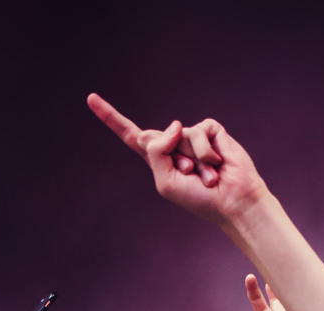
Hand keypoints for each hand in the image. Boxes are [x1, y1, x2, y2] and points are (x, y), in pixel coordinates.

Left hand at [87, 93, 268, 225]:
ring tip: (206, 175)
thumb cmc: (199, 197)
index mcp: (157, 160)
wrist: (232, 200)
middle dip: (170, 156)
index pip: (131, 136)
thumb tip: (174, 124)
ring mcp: (190, 136)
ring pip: (178, 136)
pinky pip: (198, 131)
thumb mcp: (165, 180)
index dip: (110, 117)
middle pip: (153, 138)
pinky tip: (217, 164)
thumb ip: (157, 151)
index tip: (90, 98)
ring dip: (192, 160)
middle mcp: (172, 145)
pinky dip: (205, 152)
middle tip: (189, 176)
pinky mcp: (210, 130)